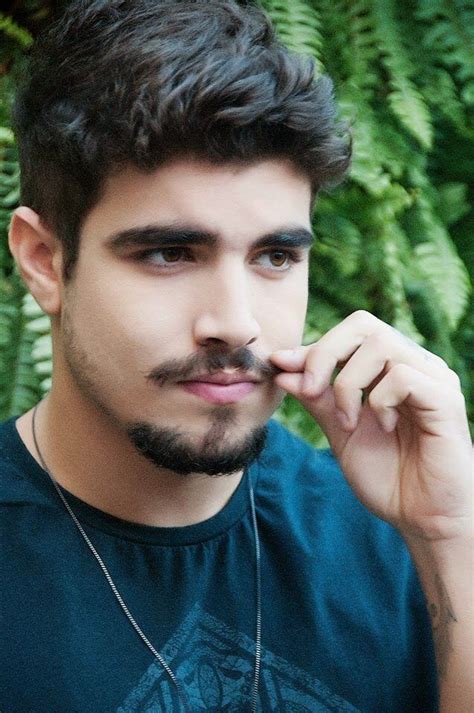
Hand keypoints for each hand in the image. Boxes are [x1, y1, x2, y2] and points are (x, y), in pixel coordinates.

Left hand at [270, 310, 473, 541]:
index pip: (349, 334)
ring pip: (380, 344)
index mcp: (389, 369)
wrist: (423, 519)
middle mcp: (413, 365)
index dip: (312, 347)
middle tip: (310, 391)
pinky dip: (379, 400)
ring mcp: (432, 378)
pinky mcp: (445, 398)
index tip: (279, 366)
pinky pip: (403, 376)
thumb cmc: (388, 476)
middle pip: (363, 325)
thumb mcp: (341, 432)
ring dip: (349, 383)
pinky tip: (383, 427)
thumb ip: (317, 399)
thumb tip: (281, 368)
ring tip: (349, 420)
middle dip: (325, 354)